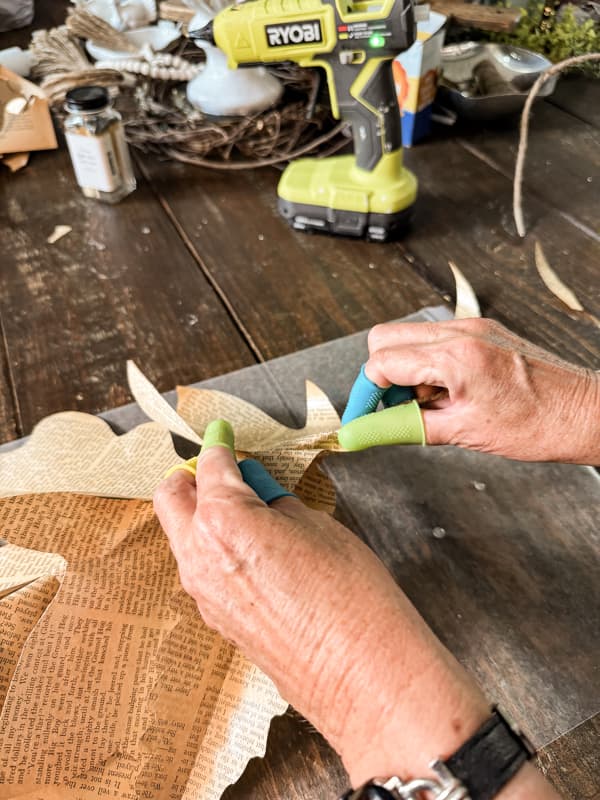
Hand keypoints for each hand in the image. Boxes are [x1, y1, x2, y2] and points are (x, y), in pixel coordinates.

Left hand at [154, 430, 489, 784]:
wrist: (362, 674)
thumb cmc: (351, 596)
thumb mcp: (318, 527)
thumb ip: (276, 503)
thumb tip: (260, 492)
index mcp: (222, 522)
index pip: (212, 467)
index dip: (222, 445)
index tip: (225, 435)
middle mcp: (199, 556)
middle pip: (173, 498)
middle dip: (195, 477)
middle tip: (228, 470)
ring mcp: (203, 592)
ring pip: (183, 535)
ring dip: (204, 514)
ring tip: (250, 512)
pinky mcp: (217, 618)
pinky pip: (201, 568)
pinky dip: (216, 547)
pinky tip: (255, 549)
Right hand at [346, 318, 598, 463]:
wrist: (586, 413)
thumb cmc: (538, 425)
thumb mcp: (462, 432)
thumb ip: (403, 428)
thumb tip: (363, 433)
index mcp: (454, 356)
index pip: (381, 363)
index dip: (364, 396)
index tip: (362, 420)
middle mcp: (461, 331)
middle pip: (385, 339)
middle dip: (380, 377)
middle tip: (395, 411)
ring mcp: (474, 327)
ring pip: (409, 336)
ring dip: (405, 371)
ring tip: (430, 405)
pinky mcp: (484, 330)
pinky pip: (436, 339)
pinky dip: (428, 365)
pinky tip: (447, 393)